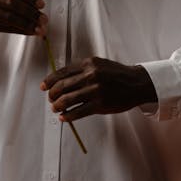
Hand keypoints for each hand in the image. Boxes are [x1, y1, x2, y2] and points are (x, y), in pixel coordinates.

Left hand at [40, 56, 156, 121]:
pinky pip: (78, 112)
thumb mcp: (99, 64)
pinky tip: (64, 117)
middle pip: (62, 86)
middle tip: (50, 99)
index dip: (50, 80)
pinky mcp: (100, 105)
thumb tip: (61, 79)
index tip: (44, 86)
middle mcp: (91, 75)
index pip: (62, 72)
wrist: (136, 83)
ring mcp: (95, 90)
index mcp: (89, 63)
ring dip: (57, 106)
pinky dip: (68, 116)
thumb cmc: (116, 74)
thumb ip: (82, 69)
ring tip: (55, 108)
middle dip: (52, 94)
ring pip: (68, 100)